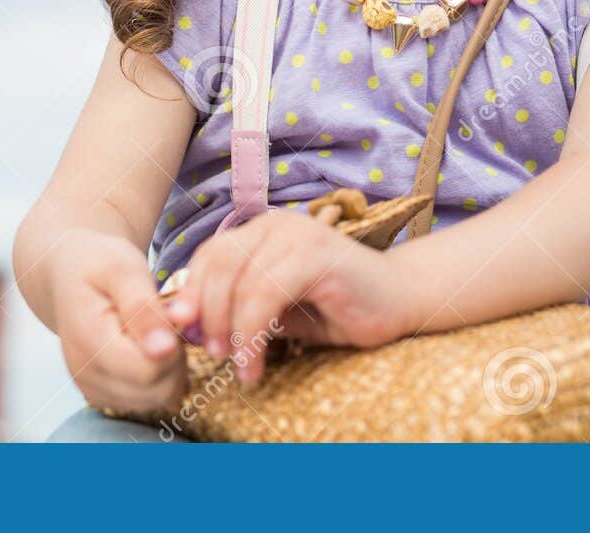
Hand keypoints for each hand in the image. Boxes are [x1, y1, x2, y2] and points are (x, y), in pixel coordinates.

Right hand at [49, 229, 187, 414]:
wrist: (70, 274)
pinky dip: (160, 375)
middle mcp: (86, 374)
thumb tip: (164, 349)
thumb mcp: (122, 268)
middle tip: (164, 318)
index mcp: (87, 341)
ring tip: (155, 329)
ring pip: (159, 397)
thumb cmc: (99, 263)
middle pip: (158, 389)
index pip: (149, 369)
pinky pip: (151, 399)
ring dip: (170, 366)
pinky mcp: (104, 396)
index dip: (173, 342)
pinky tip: (148, 344)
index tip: (169, 311)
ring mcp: (93, 389)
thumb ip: (142, 307)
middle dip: (175, 355)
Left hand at [164, 210, 412, 383]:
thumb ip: (238, 309)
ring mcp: (299, 234)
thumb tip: (187, 325)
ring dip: (230, 331)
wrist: (403, 302)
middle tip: (211, 355)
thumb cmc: (339, 308)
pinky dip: (252, 334)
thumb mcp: (278, 310)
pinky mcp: (317, 254)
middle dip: (206, 314)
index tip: (187, 337)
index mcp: (263, 231)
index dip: (191, 295)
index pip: (209, 255)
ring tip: (238, 366)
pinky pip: (266, 294)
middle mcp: (277, 224)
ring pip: (240, 281)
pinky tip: (255, 364)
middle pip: (217, 264)